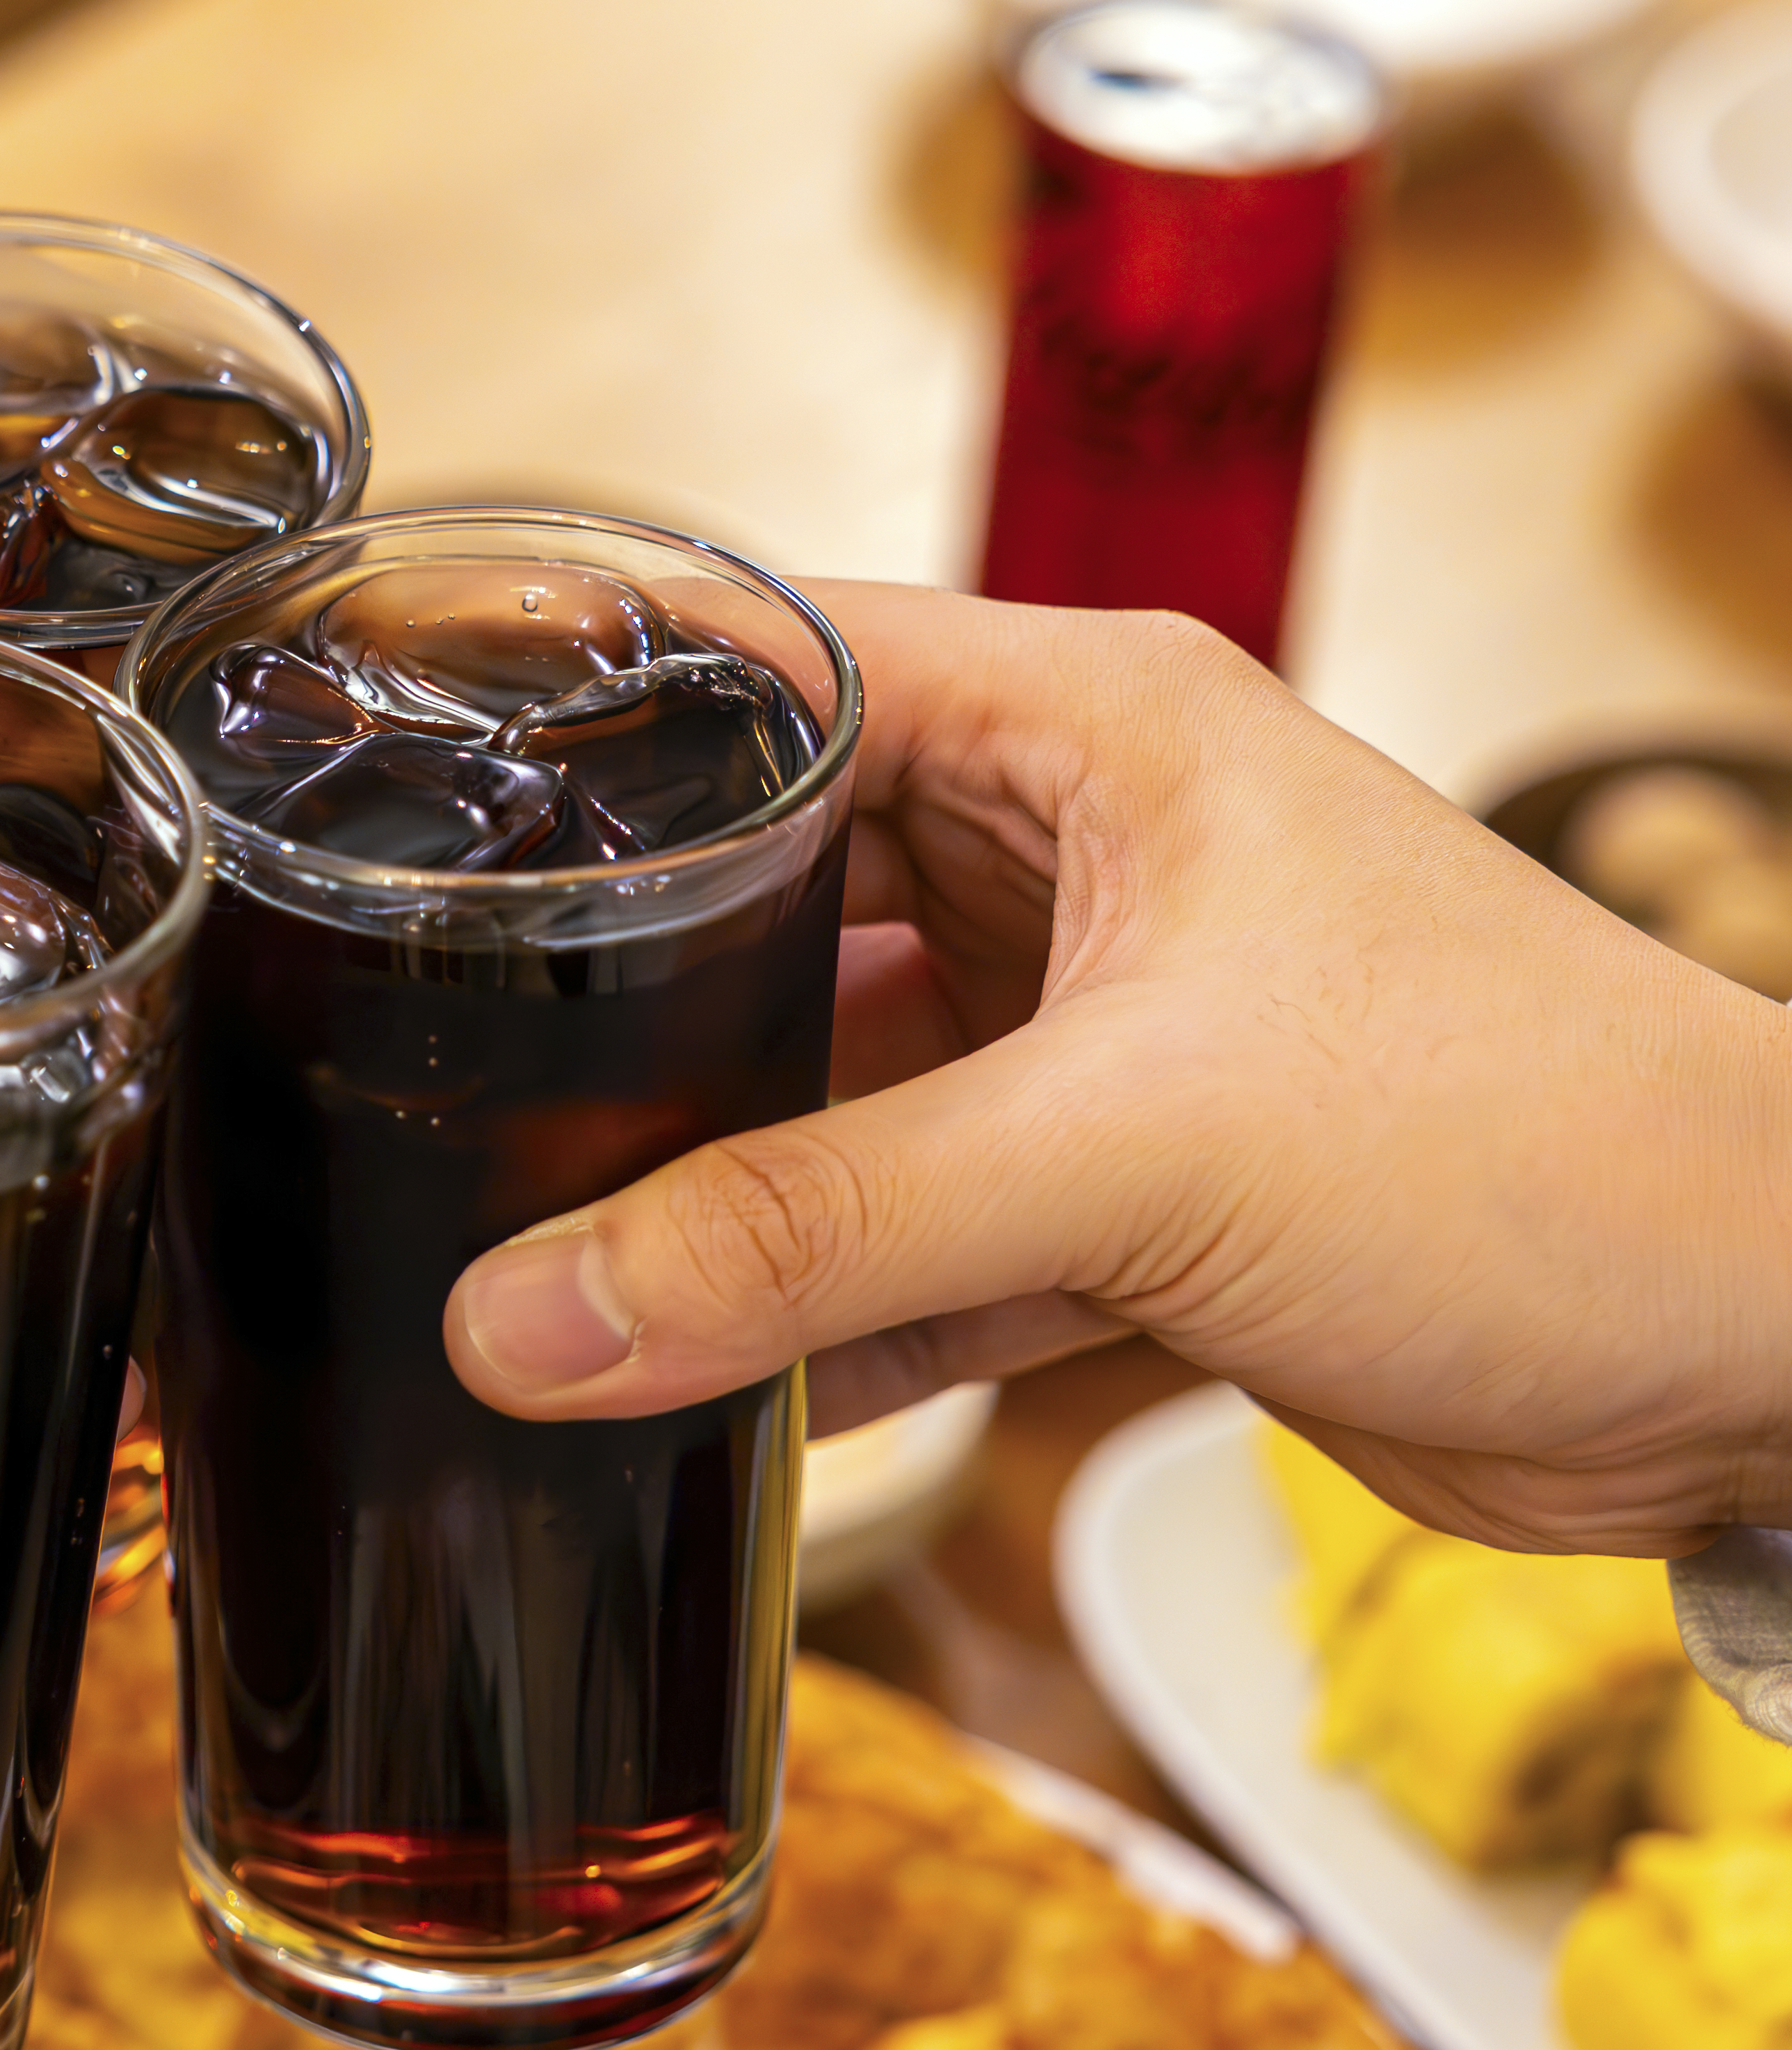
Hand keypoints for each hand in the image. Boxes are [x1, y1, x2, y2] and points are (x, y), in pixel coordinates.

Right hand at [442, 591, 1791, 1557]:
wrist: (1767, 1346)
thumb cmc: (1536, 1145)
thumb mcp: (1127, 1158)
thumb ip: (811, 1239)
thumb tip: (527, 1322)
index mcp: (1094, 727)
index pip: (772, 656)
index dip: (585, 714)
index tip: (396, 797)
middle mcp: (1088, 852)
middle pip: (777, 889)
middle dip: (626, 1001)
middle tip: (432, 1089)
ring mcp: (1109, 1031)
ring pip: (839, 1089)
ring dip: (718, 1194)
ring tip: (530, 1272)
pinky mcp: (1141, 1198)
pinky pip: (916, 1242)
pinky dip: (827, 1322)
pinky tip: (703, 1392)